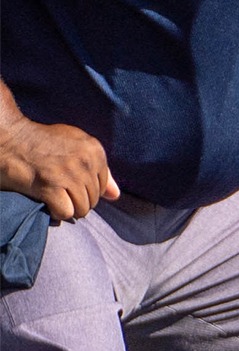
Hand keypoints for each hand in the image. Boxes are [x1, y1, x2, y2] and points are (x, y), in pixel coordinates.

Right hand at [0, 111, 118, 220]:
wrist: (8, 137)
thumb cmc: (40, 142)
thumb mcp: (75, 145)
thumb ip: (98, 169)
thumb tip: (115, 195)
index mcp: (94, 150)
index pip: (103, 187)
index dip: (86, 189)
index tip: (68, 183)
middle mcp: (85, 162)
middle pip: (93, 200)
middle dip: (77, 200)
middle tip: (58, 191)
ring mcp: (68, 175)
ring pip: (82, 210)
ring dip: (67, 209)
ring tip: (53, 198)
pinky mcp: (50, 187)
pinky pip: (65, 213)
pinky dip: (55, 213)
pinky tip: (46, 203)